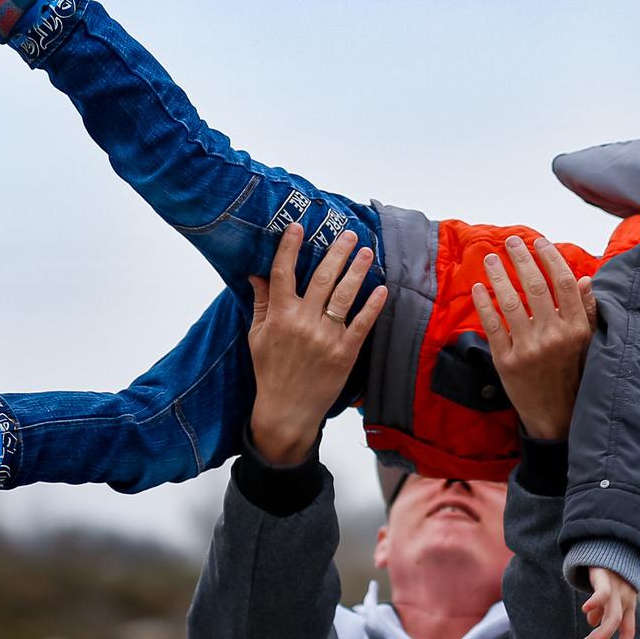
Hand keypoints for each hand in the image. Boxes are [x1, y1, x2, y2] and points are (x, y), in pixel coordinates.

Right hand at [246, 225, 386, 465]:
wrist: (287, 410)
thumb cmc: (271, 373)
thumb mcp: (257, 337)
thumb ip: (261, 304)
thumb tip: (257, 274)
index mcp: (279, 317)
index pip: (283, 274)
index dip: (290, 248)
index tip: (298, 227)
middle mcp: (303, 323)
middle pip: (322, 278)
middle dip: (336, 252)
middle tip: (348, 233)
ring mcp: (326, 337)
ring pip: (344, 296)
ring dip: (357, 270)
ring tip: (366, 251)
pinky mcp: (345, 353)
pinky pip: (362, 324)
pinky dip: (373, 305)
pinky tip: (382, 289)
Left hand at [473, 236, 596, 440]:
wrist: (555, 416)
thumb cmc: (572, 374)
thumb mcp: (587, 344)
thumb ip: (586, 311)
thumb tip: (585, 279)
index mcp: (576, 329)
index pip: (564, 283)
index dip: (551, 258)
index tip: (540, 242)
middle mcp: (554, 337)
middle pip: (537, 286)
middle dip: (522, 258)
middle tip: (512, 242)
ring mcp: (528, 350)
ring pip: (512, 302)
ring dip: (499, 275)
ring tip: (491, 259)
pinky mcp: (506, 362)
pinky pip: (492, 325)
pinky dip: (484, 303)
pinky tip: (479, 288)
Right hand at [577, 566, 638, 638]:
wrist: (610, 546)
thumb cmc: (609, 573)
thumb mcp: (607, 595)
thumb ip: (602, 610)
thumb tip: (593, 622)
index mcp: (628, 605)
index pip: (629, 630)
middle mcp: (625, 599)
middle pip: (617, 624)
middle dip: (603, 638)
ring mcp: (617, 589)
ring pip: (612, 615)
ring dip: (601, 631)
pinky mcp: (606, 578)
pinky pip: (603, 593)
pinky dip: (595, 603)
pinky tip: (585, 610)